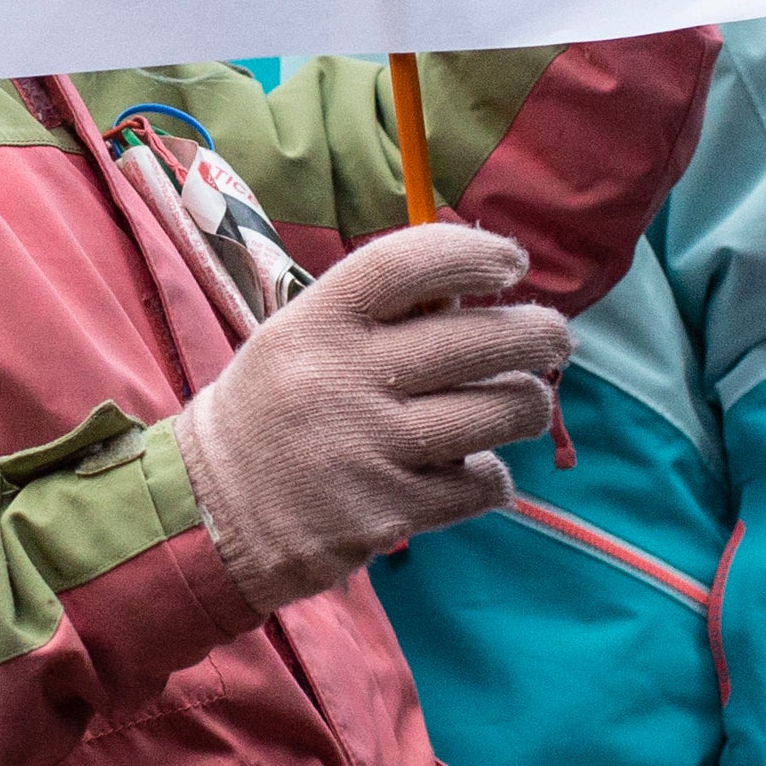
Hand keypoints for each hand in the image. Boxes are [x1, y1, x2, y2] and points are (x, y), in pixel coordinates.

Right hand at [170, 224, 563, 614]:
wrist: (211, 512)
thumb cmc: (272, 411)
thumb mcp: (299, 338)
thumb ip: (376, 316)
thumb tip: (476, 294)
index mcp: (317, 321)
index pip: (411, 263)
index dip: (475, 253)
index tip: (511, 262)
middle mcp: (344, 377)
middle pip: (479, 340)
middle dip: (539, 334)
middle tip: (554, 336)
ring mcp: (370, 448)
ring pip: (498, 413)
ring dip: (529, 405)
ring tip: (525, 403)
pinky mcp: (389, 512)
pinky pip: (480, 485)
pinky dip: (493, 476)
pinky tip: (479, 470)